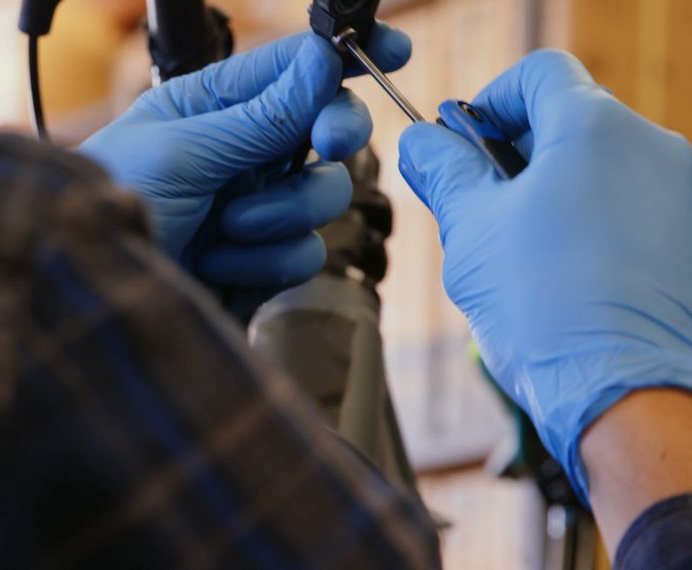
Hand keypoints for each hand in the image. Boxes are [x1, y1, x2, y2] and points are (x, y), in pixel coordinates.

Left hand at [81, 27, 410, 305]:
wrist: (96, 293)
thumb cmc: (112, 206)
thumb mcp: (184, 150)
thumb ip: (262, 114)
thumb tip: (323, 60)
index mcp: (212, 106)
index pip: (293, 68)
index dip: (344, 59)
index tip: (393, 53)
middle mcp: (240, 153)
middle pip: (327, 130)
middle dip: (331, 138)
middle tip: (327, 145)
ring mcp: (254, 208)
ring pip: (324, 198)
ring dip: (278, 217)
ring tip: (223, 230)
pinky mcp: (260, 263)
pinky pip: (306, 256)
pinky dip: (263, 264)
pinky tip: (216, 268)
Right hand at [398, 50, 691, 501]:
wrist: (626, 394)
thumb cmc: (546, 308)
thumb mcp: (470, 229)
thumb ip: (443, 170)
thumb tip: (421, 141)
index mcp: (595, 129)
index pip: (538, 75)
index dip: (489, 100)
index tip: (464, 143)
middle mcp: (655, 147)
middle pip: (571, 123)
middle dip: (517, 156)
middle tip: (479, 208)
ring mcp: (685, 193)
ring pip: (604, 169)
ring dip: (555, 194)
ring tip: (521, 255)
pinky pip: (636, 208)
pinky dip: (596, 224)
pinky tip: (567, 277)